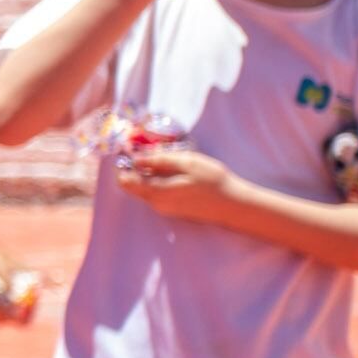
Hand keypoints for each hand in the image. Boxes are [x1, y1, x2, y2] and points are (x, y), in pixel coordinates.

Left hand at [116, 146, 238, 222]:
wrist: (233, 204)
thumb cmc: (212, 180)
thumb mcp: (187, 162)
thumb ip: (159, 160)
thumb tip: (135, 157)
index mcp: (156, 192)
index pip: (124, 180)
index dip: (124, 163)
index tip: (130, 148)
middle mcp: (155, 203)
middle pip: (132, 184)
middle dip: (135, 166)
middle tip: (148, 149)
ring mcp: (164, 207)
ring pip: (144, 187)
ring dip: (147, 172)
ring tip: (164, 157)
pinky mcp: (172, 208)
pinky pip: (155, 192)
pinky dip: (157, 179)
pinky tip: (173, 169)